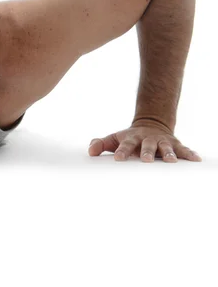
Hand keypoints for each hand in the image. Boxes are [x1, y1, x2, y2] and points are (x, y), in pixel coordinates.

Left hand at [87, 120, 201, 162]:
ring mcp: (162, 142)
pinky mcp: (175, 144)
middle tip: (146, 160)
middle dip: (147, 153)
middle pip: (147, 146)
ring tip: (172, 161)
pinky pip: (184, 149)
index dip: (121, 151)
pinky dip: (190, 154)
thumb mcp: (115, 138)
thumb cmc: (130, 138)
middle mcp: (148, 139)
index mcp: (132, 138)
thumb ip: (101, 144)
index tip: (117, 158)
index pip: (126, 145)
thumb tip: (90, 151)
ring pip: (166, 148)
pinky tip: (196, 160)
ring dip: (168, 154)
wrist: (151, 124)